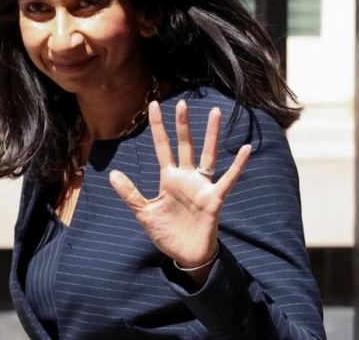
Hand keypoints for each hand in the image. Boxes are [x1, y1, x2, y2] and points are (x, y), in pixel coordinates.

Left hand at [109, 100, 251, 277]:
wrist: (184, 255)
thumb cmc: (166, 233)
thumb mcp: (144, 213)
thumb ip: (130, 193)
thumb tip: (112, 173)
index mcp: (169, 178)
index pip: (163, 147)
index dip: (158, 127)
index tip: (154, 106)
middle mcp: (186, 177)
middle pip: (185, 145)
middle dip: (182, 125)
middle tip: (181, 102)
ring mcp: (202, 186)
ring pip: (207, 154)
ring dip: (211, 135)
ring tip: (214, 113)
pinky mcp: (215, 199)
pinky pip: (228, 179)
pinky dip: (238, 165)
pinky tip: (246, 149)